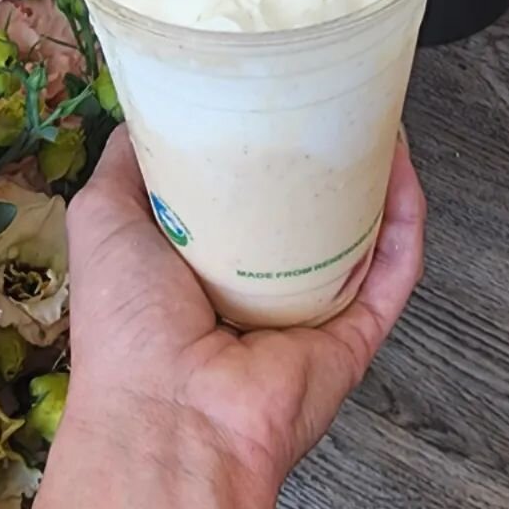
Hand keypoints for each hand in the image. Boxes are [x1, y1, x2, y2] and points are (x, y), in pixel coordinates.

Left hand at [64, 127, 425, 498]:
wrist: (169, 419)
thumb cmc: (127, 323)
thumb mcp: (103, 217)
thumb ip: (127, 164)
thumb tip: (149, 111)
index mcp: (199, 262)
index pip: (240, 194)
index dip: (257, 143)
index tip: (273, 89)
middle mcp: (257, 287)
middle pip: (306, 209)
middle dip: (324, 154)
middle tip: (336, 94)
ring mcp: (310, 313)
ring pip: (361, 235)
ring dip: (376, 179)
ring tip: (378, 118)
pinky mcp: (353, 336)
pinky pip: (393, 275)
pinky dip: (406, 225)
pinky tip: (403, 173)